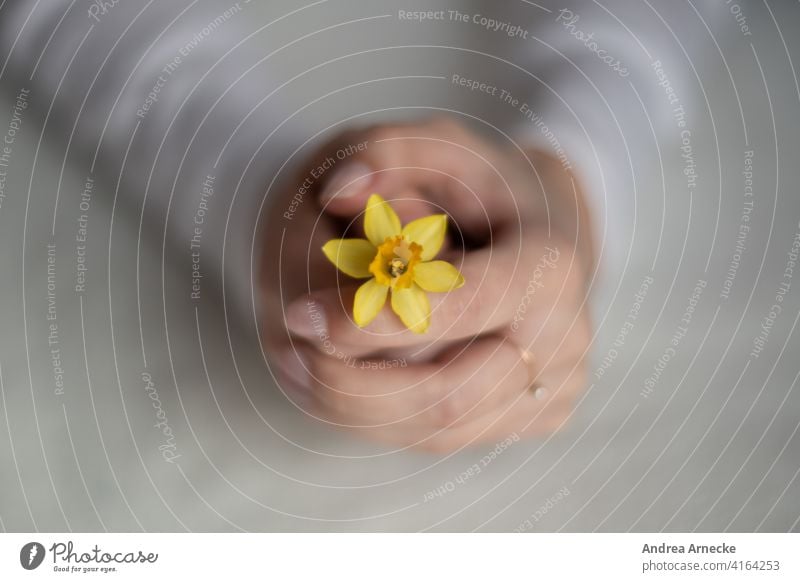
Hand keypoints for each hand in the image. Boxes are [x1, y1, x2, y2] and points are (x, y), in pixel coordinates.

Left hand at [264, 117, 593, 452]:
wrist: (549, 242)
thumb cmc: (490, 193)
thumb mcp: (443, 148)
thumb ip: (388, 151)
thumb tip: (335, 191)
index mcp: (549, 265)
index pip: (459, 307)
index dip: (372, 318)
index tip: (299, 314)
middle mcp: (564, 338)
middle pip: (447, 395)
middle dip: (353, 385)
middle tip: (288, 353)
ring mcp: (553, 387)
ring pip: (438, 429)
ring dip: (354, 408)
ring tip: (298, 368)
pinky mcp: (533, 417)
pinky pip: (442, 438)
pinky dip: (379, 418)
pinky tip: (336, 386)